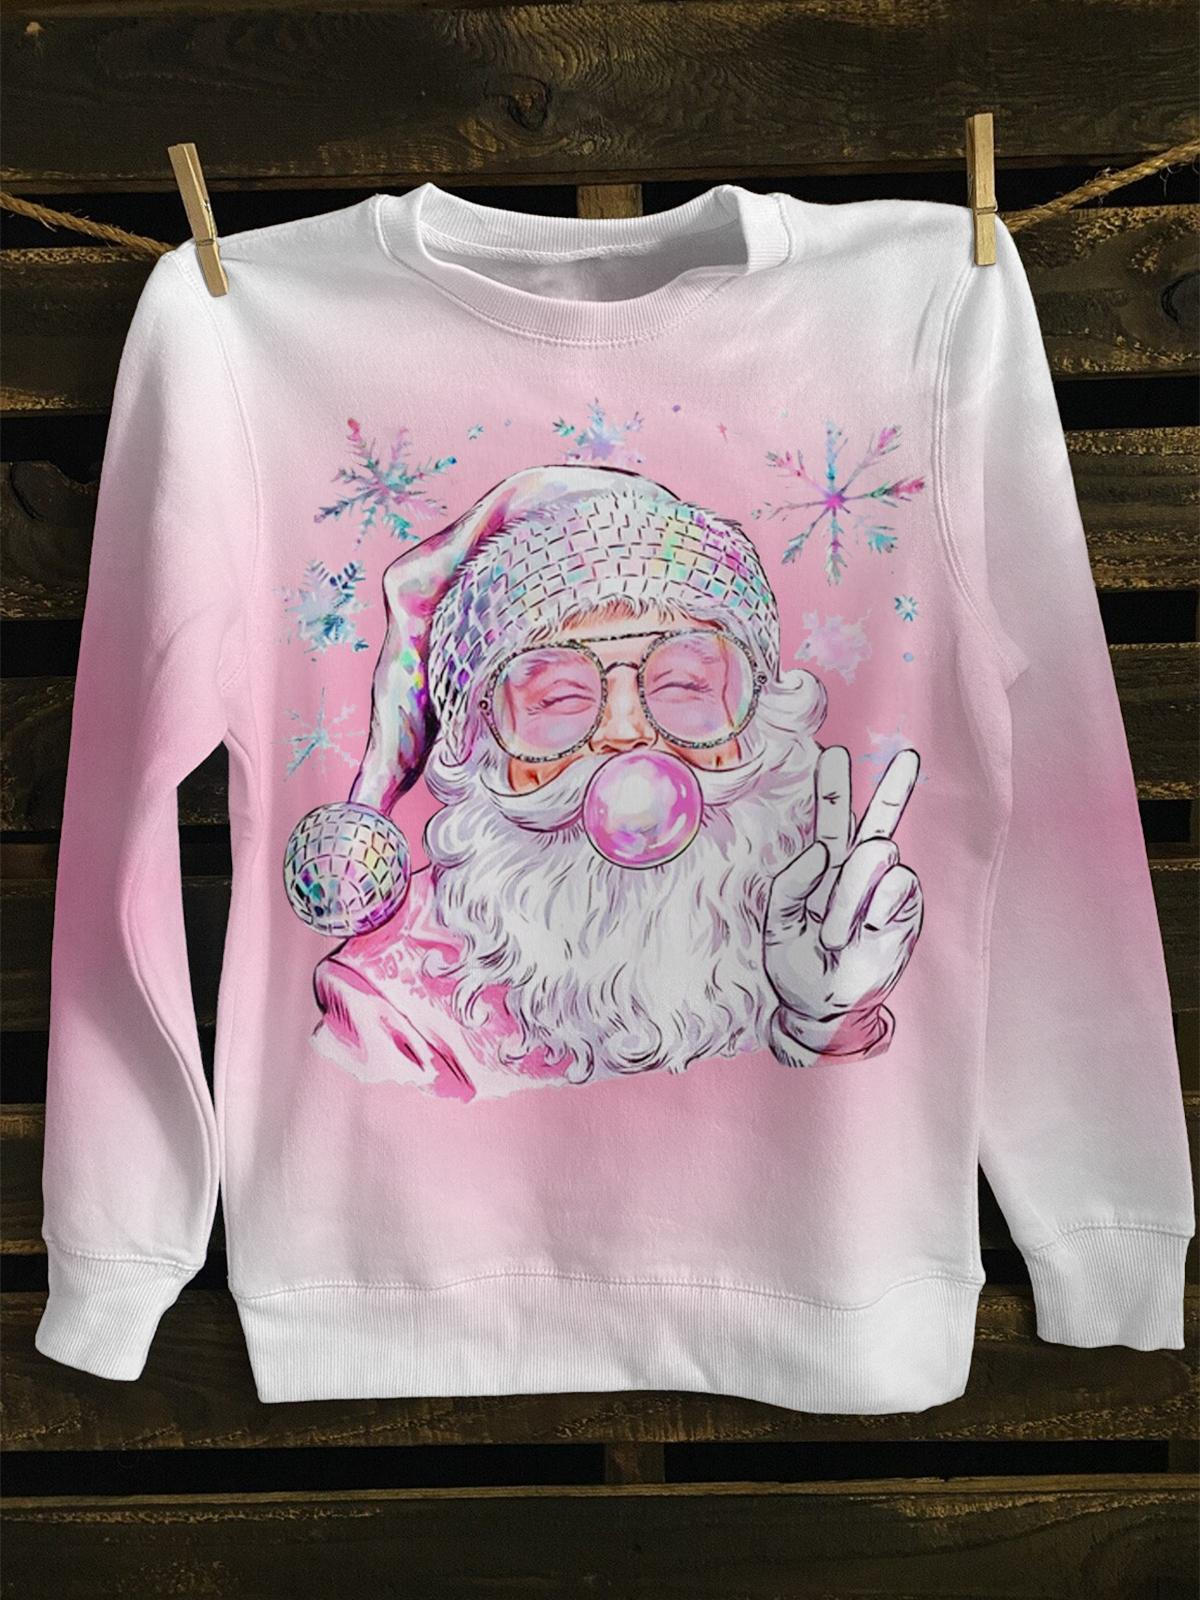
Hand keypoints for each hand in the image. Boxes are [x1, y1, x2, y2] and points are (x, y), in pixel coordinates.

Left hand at [764, 744, 922, 1059]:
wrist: (820, 1011)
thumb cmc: (796, 966)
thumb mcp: (776, 925)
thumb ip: (790, 884)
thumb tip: (824, 851)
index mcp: (825, 870)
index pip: (832, 820)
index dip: (834, 787)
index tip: (834, 752)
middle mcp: (858, 875)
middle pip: (880, 820)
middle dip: (894, 788)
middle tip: (908, 756)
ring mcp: (885, 893)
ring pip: (877, 854)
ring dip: (848, 895)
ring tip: (834, 934)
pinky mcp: (905, 914)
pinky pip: (897, 885)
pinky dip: (873, 908)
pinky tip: (864, 931)